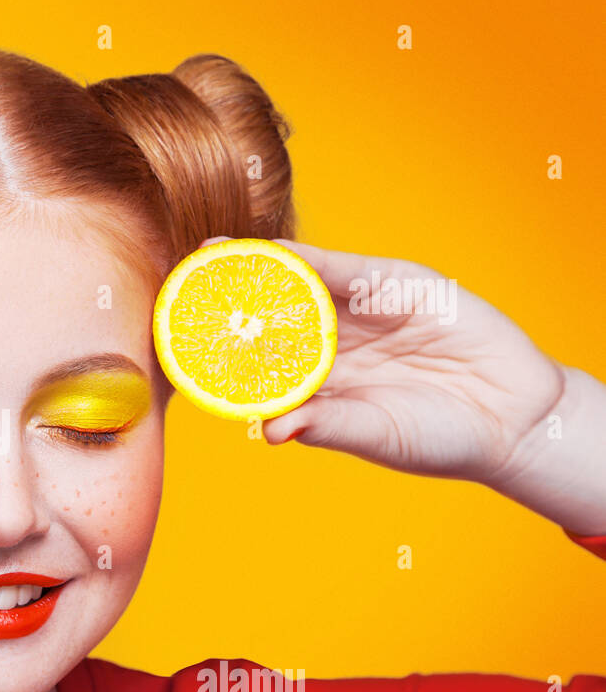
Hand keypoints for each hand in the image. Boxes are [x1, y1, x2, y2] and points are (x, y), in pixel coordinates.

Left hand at [207, 237, 566, 483]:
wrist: (516, 417)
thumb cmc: (440, 438)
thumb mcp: (379, 435)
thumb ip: (330, 427)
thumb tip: (273, 433)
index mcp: (318, 386)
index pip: (257, 363)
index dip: (219, 351)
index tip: (176, 343)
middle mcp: (332, 345)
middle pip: (269, 317)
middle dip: (226, 301)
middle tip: (176, 285)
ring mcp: (361, 313)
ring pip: (299, 285)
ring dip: (256, 271)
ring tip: (209, 258)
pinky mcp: (397, 285)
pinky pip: (344, 269)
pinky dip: (307, 259)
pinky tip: (270, 253)